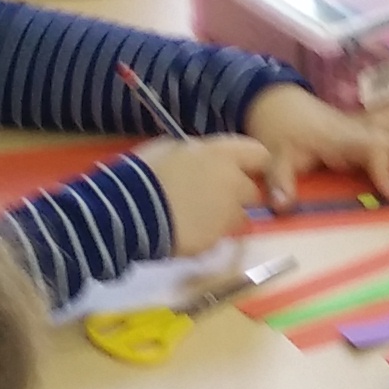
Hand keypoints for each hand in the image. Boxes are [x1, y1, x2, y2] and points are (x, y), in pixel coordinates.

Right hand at [134, 135, 268, 249]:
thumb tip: (203, 156)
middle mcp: (233, 183)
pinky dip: (206, 236)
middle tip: (212, 199)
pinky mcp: (215, 240)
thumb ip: (198, 152)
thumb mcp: (171, 147)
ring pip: (239, 219)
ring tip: (196, 219)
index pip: (259, 155)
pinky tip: (184, 232)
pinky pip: (218, 238)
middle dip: (239, 197)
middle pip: (252, 192)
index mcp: (222, 154)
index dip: (251, 164)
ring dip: (225, 219)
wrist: (129, 211)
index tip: (241, 170)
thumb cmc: (145, 172)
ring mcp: (226, 215)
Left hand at [244, 87, 388, 199]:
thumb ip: (280, 180)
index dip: (388, 168)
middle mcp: (358, 127)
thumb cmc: (283, 133)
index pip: (374, 146)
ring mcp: (365, 122)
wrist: (281, 105)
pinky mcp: (367, 122)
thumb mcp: (276, 156)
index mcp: (340, 138)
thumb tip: (282, 205)